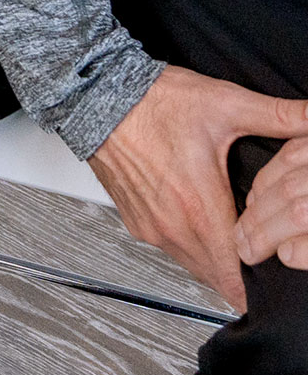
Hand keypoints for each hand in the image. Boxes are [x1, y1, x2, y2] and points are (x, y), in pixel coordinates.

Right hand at [88, 65, 307, 310]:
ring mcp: (151, 227)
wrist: (95, 93)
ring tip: (226, 228)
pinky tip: (191, 212)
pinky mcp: (133, 220)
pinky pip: (168, 247)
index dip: (262, 281)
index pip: (240, 281)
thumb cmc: (152, 101)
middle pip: (219, 279)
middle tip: (256, 245)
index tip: (273, 264)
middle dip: (240, 270)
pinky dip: (184, 239)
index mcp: (202, 211)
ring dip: (211, 255)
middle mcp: (174, 228)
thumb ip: (278, 116)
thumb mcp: (225, 103)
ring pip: (193, 265)